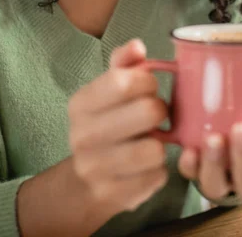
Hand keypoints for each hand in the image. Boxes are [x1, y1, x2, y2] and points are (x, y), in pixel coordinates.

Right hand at [68, 39, 168, 214]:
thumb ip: (124, 64)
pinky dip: (158, 169)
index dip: (147, 81)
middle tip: (155, 114)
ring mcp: (95, 169)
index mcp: (80, 103)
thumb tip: (137, 46)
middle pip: (147, 112)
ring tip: (150, 140)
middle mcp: (82, 136)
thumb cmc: (106, 121)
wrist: (85, 178)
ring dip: (161, 143)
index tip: (150, 86)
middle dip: (159, 111)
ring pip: (155, 149)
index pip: (123, 81)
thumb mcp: (108, 89)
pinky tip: (146, 164)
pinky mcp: (114, 196)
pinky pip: (157, 177)